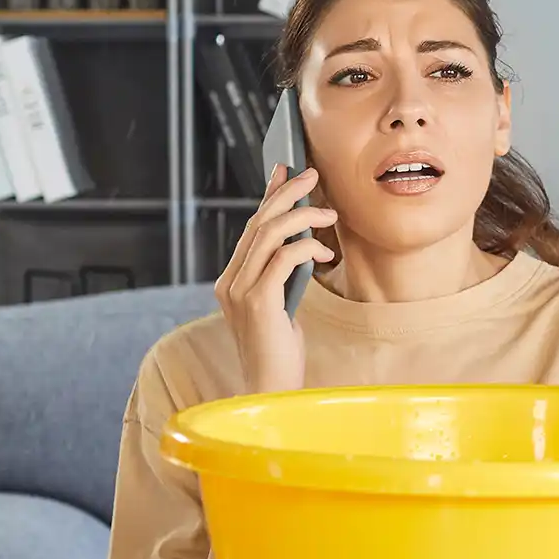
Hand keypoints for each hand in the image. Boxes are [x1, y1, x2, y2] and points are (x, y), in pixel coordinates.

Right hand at [214, 164, 337, 395]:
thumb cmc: (281, 348)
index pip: (251, 227)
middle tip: (313, 176)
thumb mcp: (281, 302)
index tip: (287, 171)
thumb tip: (304, 238)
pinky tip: (325, 252)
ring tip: (329, 214)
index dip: (269, 196)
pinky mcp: (258, 301)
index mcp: (231, 280)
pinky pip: (284, 258)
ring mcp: (240, 291)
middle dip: (287, 194)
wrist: (272, 388)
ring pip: (269, 234)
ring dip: (304, 217)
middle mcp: (229, 282)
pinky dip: (308, 247)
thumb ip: (283, 273)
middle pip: (257, 223)